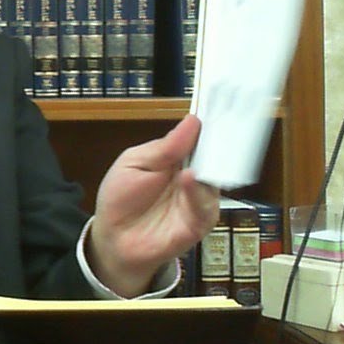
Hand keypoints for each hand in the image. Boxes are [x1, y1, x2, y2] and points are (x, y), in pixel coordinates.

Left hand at [87, 115, 219, 297]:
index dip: (210, 123)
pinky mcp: (199, 222)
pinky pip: (206, 206)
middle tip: (230, 122)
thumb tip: (193, 121)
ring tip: (204, 150)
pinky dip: (199, 192)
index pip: (199, 137)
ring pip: (216, 179)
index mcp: (177, 157)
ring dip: (212, 165)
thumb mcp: (134, 163)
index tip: (223, 104)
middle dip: (222, 140)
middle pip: (216, 156)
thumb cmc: (121, 199)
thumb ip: (164, 147)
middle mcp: (194, 176)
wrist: (113, 239)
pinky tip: (189, 179)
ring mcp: (199, 199)